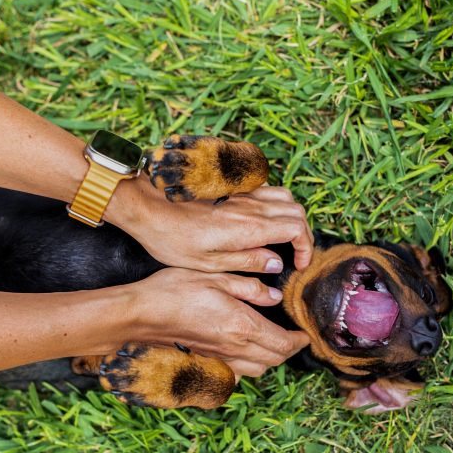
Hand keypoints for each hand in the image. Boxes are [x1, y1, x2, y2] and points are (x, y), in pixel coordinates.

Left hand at [111, 179, 313, 272]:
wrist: (147, 207)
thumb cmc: (171, 239)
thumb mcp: (209, 263)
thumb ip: (248, 262)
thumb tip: (276, 263)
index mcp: (248, 228)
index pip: (296, 229)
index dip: (305, 247)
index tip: (299, 264)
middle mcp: (250, 207)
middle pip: (296, 211)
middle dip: (304, 234)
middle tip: (296, 254)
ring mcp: (241, 194)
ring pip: (284, 196)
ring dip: (291, 216)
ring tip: (283, 237)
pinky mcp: (231, 188)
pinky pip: (266, 189)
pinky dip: (275, 204)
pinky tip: (263, 220)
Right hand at [131, 268, 309, 378]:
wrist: (140, 314)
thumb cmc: (175, 290)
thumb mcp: (216, 277)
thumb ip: (250, 287)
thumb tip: (274, 297)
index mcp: (242, 326)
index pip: (283, 344)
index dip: (300, 340)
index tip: (305, 331)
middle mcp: (234, 348)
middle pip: (275, 360)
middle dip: (290, 350)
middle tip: (295, 336)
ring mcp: (219, 357)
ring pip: (258, 370)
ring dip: (272, 359)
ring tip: (276, 342)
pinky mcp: (206, 360)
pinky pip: (237, 372)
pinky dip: (250, 366)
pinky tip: (246, 351)